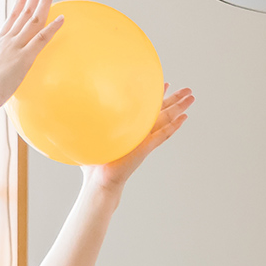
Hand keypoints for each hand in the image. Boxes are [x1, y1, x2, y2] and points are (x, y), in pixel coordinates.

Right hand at [0, 0, 63, 112]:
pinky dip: (52, 28)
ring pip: (34, 19)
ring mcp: (16, 47)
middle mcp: (8, 39)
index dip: (21, 1)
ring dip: (44, 2)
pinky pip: (41, 39)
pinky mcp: (24, 58)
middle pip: (24, 11)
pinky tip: (62, 18)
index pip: (12, 16)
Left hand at [79, 85, 194, 191]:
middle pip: (163, 112)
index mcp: (131, 129)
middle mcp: (140, 133)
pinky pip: (163, 134)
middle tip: (189, 91)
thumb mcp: (92, 135)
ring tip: (192, 97)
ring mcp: (145, 140)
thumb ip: (89, 121)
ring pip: (167, 120)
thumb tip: (74, 107)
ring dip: (179, 109)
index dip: (156, 97)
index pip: (147, 109)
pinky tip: (184, 118)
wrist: (99, 180)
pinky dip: (174, 126)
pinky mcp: (145, 147)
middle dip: (176, 100)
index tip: (166, 85)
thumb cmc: (94, 163)